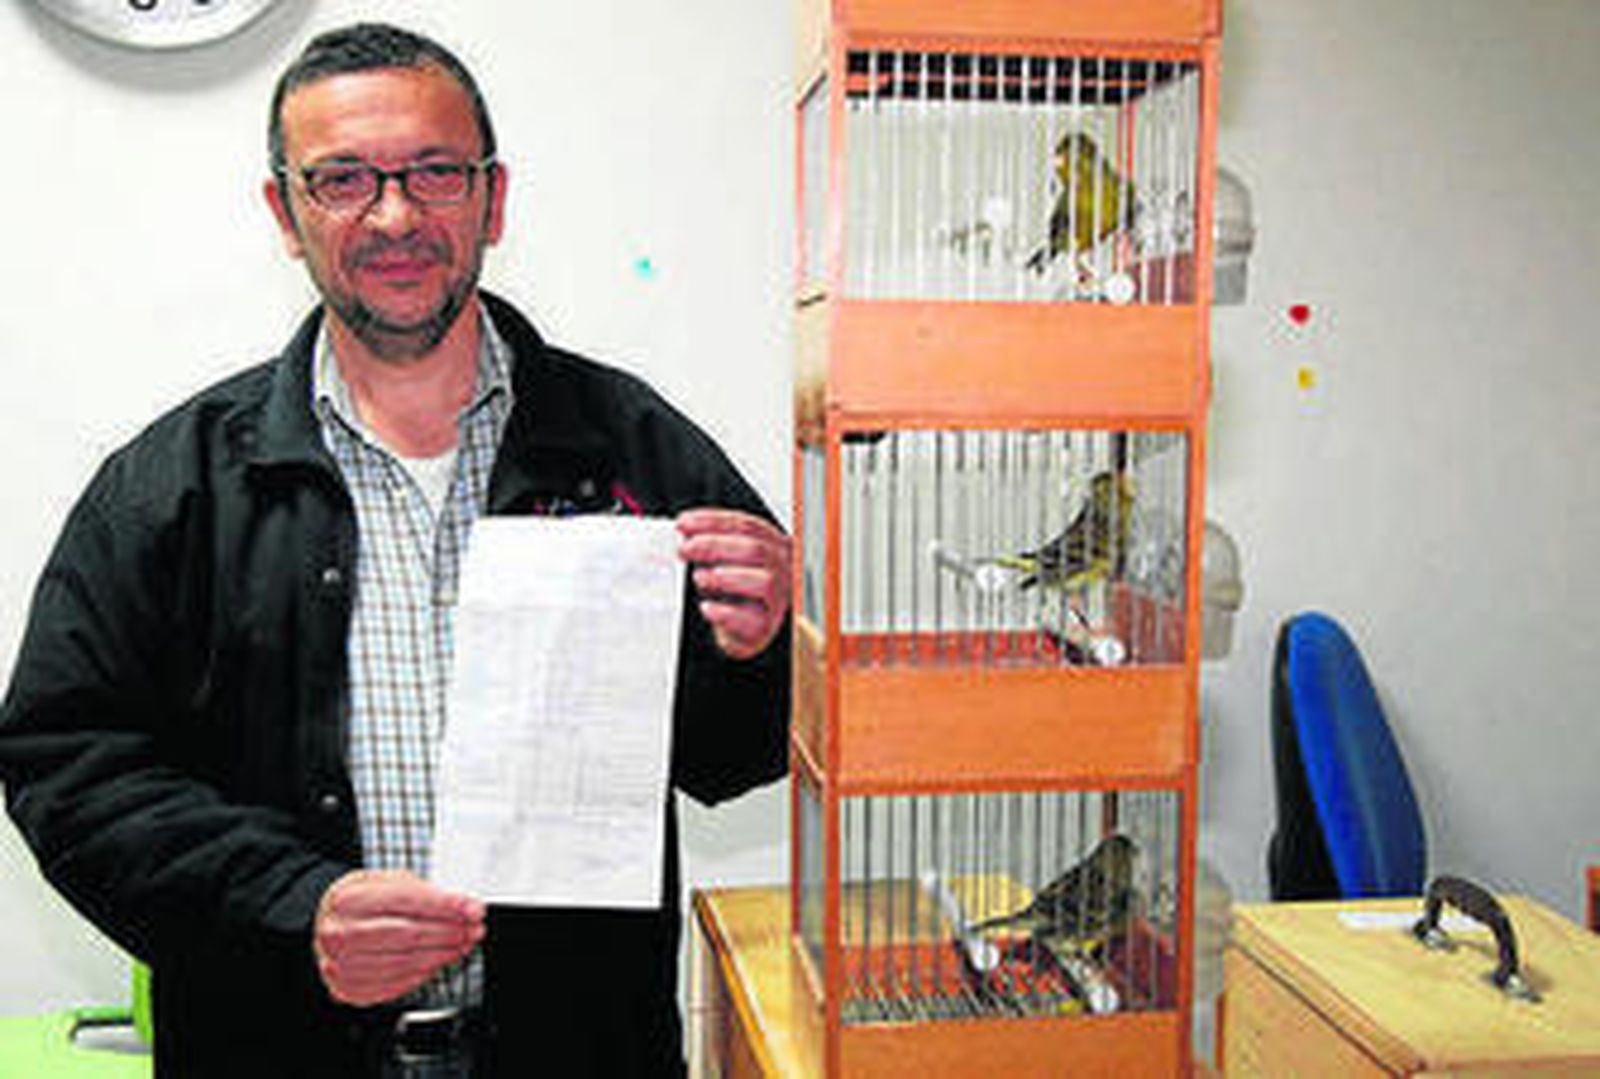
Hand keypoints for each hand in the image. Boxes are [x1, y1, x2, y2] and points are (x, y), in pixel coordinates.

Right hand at [313, 869, 484, 1005]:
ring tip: (461, 944)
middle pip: (409, 935)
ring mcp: (339, 965)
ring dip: (442, 955)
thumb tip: (464, 907)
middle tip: (474, 928)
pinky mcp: (347, 989)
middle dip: (450, 932)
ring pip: (405, 963)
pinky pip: (395, 985)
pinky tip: (438, 962)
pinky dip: (423, 974)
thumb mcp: (388, 882)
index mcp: (348, 898)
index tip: (474, 909)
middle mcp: (338, 933)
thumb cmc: (361, 901)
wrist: (328, 924)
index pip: (408, 901)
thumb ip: (425, 893)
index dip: (447, 906)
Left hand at [677, 508, 791, 659]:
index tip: (685, 523)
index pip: (747, 526)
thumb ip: (711, 545)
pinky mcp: (767, 626)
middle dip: (715, 545)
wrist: (743, 629)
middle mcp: (783, 569)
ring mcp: (778, 598)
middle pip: (755, 549)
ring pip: (764, 581)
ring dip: (726, 577)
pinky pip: (752, 619)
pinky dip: (726, 613)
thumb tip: (685, 533)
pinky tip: (707, 608)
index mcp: (774, 546)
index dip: (713, 522)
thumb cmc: (736, 591)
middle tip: (686, 549)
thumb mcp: (725, 561)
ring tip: (700, 577)